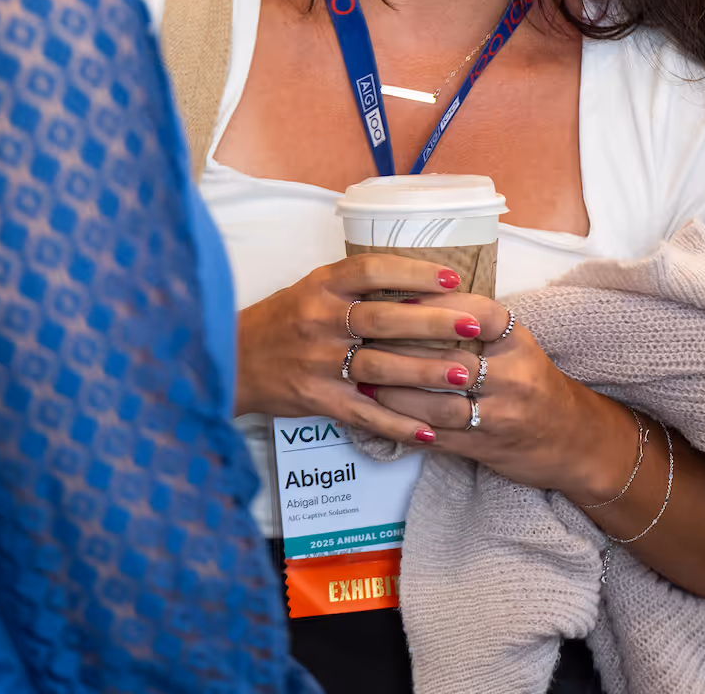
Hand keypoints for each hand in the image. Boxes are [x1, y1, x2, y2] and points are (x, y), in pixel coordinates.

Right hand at [235, 254, 487, 443]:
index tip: (453, 277)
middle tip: (475, 325)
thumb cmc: (280, 320)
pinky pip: (363, 414)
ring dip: (425, 372)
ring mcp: (318, 363)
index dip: (414, 272)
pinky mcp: (316, 399)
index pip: (372, 271)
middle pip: (385, 319)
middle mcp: (320, 321)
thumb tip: (419, 283)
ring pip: (380, 367)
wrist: (229, 360)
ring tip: (465, 375)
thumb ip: (356, 286)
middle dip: (434, 323)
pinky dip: (398, 425)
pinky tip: (429, 432)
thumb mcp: (312, 288)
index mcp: (321, 287)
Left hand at [367, 296, 636, 498]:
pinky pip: (436, 435)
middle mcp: (513, 375)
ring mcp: (500, 414)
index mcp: (519, 341)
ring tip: (359, 376)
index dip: (437, 304)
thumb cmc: (533, 383)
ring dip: (393, 390)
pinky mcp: (485, 446)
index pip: (478, 312)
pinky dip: (402, 423)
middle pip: (449, 358)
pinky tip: (376, 412)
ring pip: (437, 401)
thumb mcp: (516, 345)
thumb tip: (414, 297)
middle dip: (400, 348)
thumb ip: (476, 325)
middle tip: (359, 336)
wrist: (573, 438)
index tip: (398, 296)